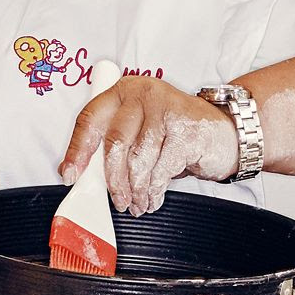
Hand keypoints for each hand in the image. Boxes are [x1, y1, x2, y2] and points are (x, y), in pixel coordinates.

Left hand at [61, 79, 240, 213]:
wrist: (224, 131)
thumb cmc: (174, 132)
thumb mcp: (140, 130)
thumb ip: (115, 144)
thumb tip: (85, 174)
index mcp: (123, 91)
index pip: (90, 119)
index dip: (77, 150)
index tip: (71, 175)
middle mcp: (143, 94)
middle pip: (115, 143)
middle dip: (113, 179)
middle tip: (116, 200)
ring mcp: (166, 109)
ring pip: (139, 159)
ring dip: (136, 190)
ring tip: (138, 203)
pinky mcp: (187, 130)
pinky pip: (162, 169)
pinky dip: (155, 190)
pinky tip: (153, 198)